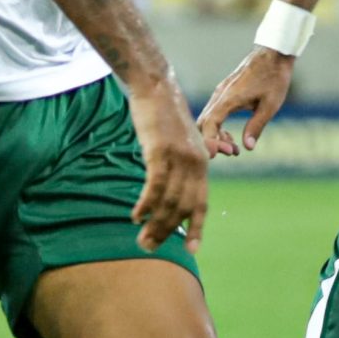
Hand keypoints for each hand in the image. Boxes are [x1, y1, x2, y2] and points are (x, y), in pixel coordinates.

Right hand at [128, 76, 209, 254]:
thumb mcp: (181, 140)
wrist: (156, 86)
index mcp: (202, 163)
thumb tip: (174, 187)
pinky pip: (155, 185)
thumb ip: (182, 164)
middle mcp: (195, 163)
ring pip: (168, 201)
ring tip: (141, 240)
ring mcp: (179, 157)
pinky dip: (145, 204)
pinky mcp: (161, 150)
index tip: (191, 250)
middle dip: (166, 231)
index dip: (196, 227)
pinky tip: (136, 216)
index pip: (201, 203)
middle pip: (182, 207)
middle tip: (149, 248)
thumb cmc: (164, 115)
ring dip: (154, 224)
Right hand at [197, 47, 293, 157]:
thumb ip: (256, 126)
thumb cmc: (273, 77)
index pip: (209, 124)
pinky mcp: (224, 93)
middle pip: (203, 124)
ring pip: (207, 119)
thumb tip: (248, 147)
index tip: (220, 155)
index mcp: (229, 98)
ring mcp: (220, 93)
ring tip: (234, 149)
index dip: (210, 142)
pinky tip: (231, 137)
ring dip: (216, 136)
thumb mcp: (270, 105)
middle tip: (232, 153)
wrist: (273, 54)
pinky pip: (213, 113)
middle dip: (212, 142)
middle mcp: (220, 95)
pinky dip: (218, 128)